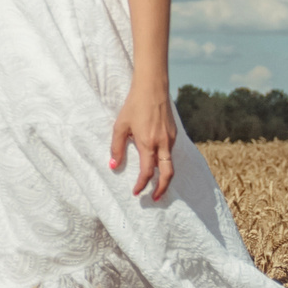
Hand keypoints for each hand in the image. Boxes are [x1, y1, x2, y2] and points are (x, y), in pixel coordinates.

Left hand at [110, 82, 176, 200]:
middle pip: (167, 174)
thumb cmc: (134, 106)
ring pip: (171, 164)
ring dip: (165, 177)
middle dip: (161, 189)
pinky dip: (166, 163)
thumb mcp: (120, 126)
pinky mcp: (173, 133)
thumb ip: (116, 147)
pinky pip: (171, 153)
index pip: (147, 172)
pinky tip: (158, 164)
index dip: (141, 184)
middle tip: (154, 199)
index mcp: (148, 143)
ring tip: (156, 185)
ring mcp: (170, 139)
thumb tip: (113, 166)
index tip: (136, 193)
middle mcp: (162, 144)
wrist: (153, 88)